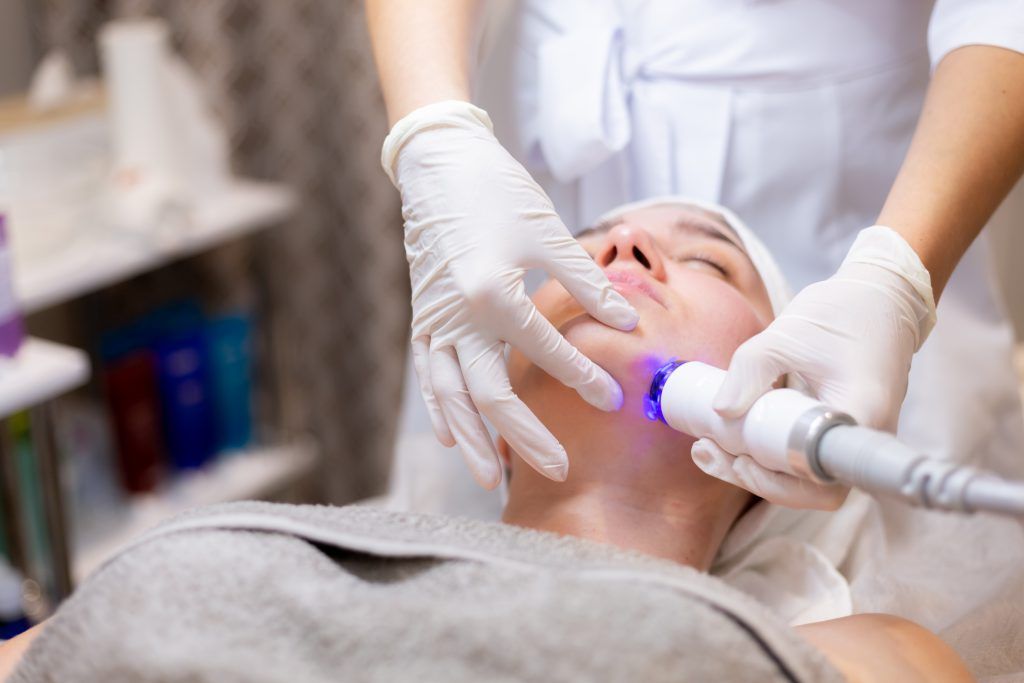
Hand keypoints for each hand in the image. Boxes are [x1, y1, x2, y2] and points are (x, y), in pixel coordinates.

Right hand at [383, 101, 638, 489]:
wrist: (439, 164)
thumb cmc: (497, 192)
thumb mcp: (548, 231)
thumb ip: (586, 281)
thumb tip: (628, 321)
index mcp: (492, 292)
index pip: (544, 350)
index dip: (582, 377)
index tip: (614, 400)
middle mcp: (458, 316)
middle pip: (490, 394)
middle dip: (524, 436)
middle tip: (559, 469)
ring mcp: (435, 321)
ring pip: (451, 396)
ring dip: (473, 439)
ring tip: (492, 478)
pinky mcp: (423, 319)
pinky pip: (429, 376)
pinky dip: (440, 410)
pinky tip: (453, 437)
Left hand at [698, 226, 935, 508]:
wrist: (881, 300)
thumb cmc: (842, 314)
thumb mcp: (786, 335)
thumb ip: (750, 371)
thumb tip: (720, 412)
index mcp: (859, 416)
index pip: (820, 476)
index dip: (778, 482)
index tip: (743, 459)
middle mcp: (862, 438)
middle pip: (808, 487)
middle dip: (754, 478)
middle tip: (708, 452)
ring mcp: (852, 439)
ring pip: (803, 476)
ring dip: (755, 469)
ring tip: (706, 449)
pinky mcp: (836, 433)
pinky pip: (802, 456)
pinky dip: (766, 453)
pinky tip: (726, 441)